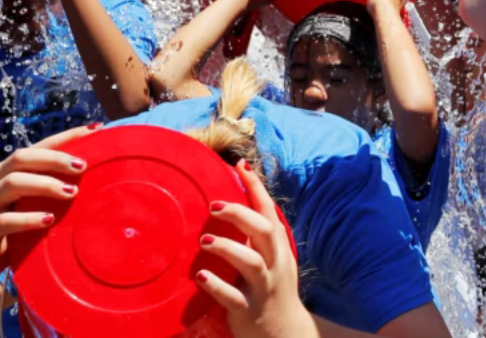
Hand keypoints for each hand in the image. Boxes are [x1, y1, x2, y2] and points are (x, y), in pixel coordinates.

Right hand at [0, 124, 92, 290]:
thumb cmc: (6, 232)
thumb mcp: (27, 208)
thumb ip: (48, 195)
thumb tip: (93, 185)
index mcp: (7, 174)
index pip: (38, 147)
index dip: (65, 136)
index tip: (96, 129)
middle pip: (21, 158)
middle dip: (53, 158)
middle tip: (83, 165)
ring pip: (11, 183)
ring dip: (43, 185)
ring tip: (71, 192)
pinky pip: (3, 221)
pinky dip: (27, 219)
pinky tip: (48, 221)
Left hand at [198, 160, 317, 337]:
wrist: (284, 334)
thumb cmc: (272, 291)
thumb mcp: (273, 261)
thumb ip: (257, 238)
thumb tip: (235, 207)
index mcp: (279, 249)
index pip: (269, 212)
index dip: (257, 188)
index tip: (241, 165)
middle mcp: (274, 265)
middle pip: (265, 232)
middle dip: (241, 215)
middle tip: (214, 205)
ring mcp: (263, 288)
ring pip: (251, 263)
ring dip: (228, 249)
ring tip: (204, 241)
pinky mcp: (248, 310)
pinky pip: (232, 297)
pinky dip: (216, 285)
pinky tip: (201, 277)